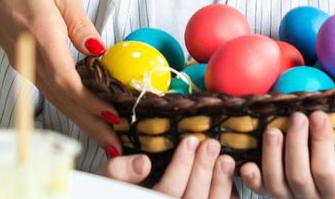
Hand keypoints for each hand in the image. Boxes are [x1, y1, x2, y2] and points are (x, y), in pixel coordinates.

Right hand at [0, 0, 117, 150]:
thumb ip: (80, 22)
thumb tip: (100, 52)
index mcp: (40, 34)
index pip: (67, 80)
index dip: (90, 102)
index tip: (113, 116)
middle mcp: (28, 55)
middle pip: (62, 97)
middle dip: (90, 122)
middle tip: (116, 144)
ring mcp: (23, 61)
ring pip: (54, 97)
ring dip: (80, 118)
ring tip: (104, 136)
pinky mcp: (22, 61)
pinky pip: (48, 87)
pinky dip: (68, 103)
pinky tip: (83, 112)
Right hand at [103, 137, 236, 197]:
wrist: (118, 194)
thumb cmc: (109, 189)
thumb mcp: (105, 178)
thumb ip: (119, 171)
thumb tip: (142, 163)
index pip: (168, 192)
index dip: (182, 167)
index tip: (190, 140)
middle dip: (204, 171)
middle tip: (211, 144)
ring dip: (221, 185)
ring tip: (225, 159)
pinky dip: (227, 197)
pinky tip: (229, 180)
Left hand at [238, 112, 334, 197]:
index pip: (326, 172)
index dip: (320, 143)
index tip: (318, 115)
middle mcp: (314, 198)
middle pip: (299, 177)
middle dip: (296, 144)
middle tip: (297, 117)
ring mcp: (292, 196)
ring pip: (277, 184)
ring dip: (271, 156)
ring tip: (273, 130)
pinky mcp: (275, 191)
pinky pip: (261, 189)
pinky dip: (252, 178)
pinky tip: (247, 163)